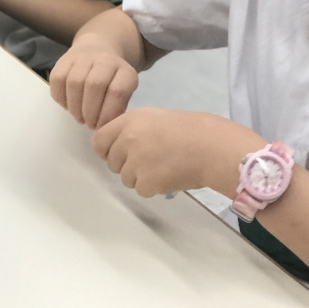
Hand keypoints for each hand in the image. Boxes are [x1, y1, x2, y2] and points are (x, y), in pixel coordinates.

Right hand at [50, 35, 138, 129]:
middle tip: (89, 124)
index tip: (103, 127)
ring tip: (79, 117)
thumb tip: (107, 126)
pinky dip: (61, 98)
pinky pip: (57, 80)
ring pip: (74, 82)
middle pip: (95, 85)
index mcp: (124, 70)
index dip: (109, 113)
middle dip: (90, 112)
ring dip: (75, 107)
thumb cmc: (112, 80)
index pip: (118, 91)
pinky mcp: (63, 60)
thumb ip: (119, 108)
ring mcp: (83, 57)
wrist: (98, 48)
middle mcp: (104, 59)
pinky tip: (68, 105)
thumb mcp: (125, 91)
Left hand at [92, 109, 260, 197]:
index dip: (107, 149)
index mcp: (129, 120)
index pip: (98, 141)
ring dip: (139, 176)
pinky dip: (152, 186)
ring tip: (162, 165)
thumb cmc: (187, 129)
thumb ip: (132, 129)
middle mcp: (127, 140)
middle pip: (111, 162)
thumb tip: (117, 146)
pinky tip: (168, 175)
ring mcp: (135, 162)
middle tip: (148, 160)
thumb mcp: (154, 118)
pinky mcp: (146, 182)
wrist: (210, 146)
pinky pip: (140, 189)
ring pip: (125, 178)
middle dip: (125, 164)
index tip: (118, 153)